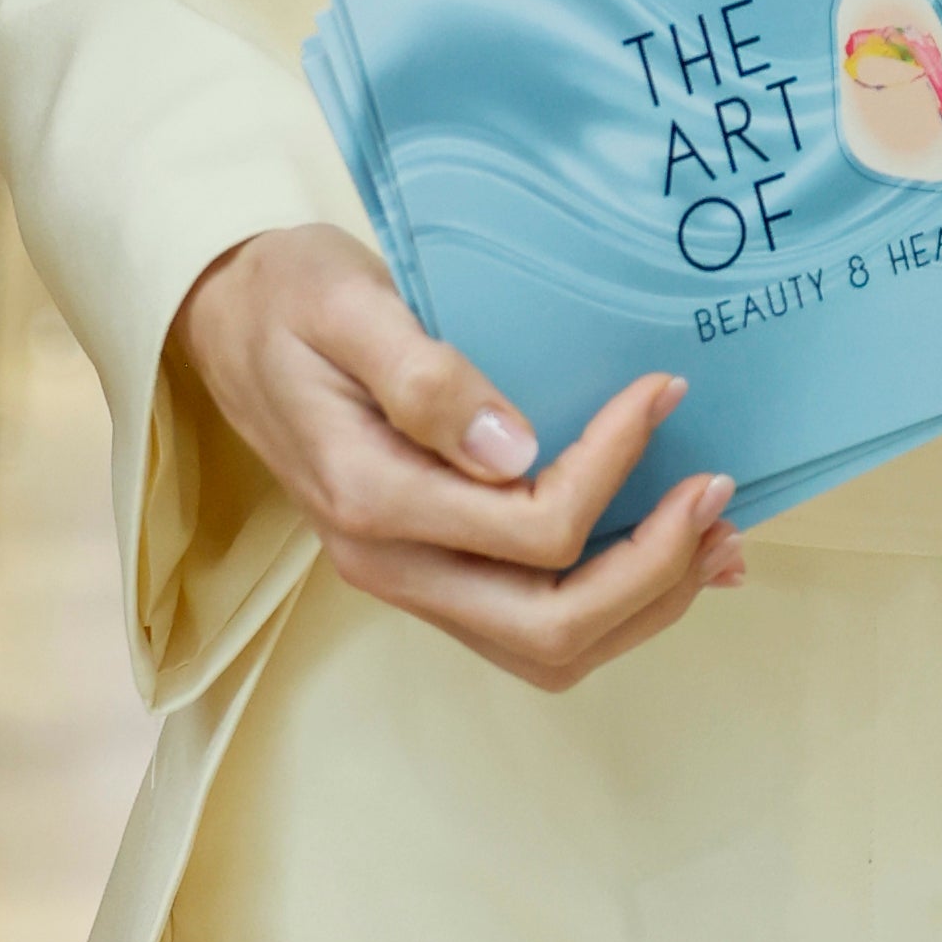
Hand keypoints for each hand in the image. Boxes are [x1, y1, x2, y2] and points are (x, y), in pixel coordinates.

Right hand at [174, 222, 739, 692]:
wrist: (223, 320)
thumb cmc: (286, 295)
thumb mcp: (343, 301)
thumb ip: (423, 375)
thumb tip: (514, 447)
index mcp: (372, 499)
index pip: (534, 528)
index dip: (617, 468)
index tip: (661, 391)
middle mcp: (388, 562)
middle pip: (550, 626)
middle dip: (653, 572)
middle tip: (719, 496)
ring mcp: (407, 576)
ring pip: (546, 646)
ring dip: (643, 603)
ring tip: (715, 538)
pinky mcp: (428, 568)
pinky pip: (529, 622)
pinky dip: (611, 604)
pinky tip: (669, 559)